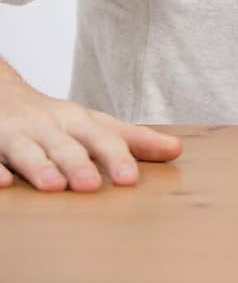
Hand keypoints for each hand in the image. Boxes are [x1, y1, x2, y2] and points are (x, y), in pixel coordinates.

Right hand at [0, 80, 182, 191]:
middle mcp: (51, 127)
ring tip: (53, 186)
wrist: (3, 96)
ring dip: (41, 167)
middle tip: (91, 185)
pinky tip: (4, 184)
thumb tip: (176, 150)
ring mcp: (19, 136)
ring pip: (29, 152)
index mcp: (79, 122)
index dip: (117, 156)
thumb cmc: (56, 120)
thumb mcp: (93, 125)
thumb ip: (132, 139)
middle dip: (78, 163)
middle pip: (66, 145)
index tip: (131, 179)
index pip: (102, 137)